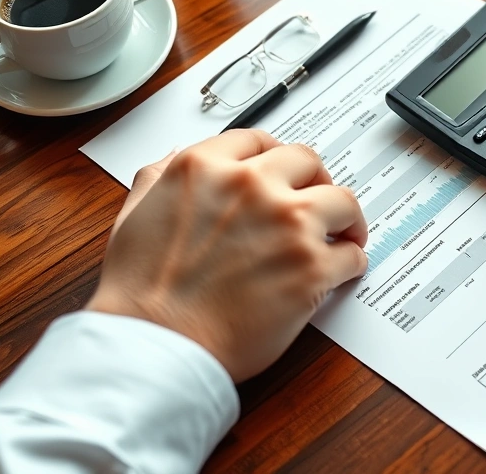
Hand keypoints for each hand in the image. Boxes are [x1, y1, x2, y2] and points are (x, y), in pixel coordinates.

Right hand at [87, 130, 367, 382]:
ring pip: (343, 202)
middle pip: (308, 162)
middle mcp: (250, 185)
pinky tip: (340, 273)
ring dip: (347, 220)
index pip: (258, 139)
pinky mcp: (312, 268)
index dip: (277, 156)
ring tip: (344, 237)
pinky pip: (351, 255)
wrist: (156, 345)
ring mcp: (287, 224)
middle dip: (317, 182)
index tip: (287, 172)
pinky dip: (351, 263)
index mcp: (205, 168)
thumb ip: (158, 178)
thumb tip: (175, 157)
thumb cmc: (140, 294)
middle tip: (320, 203)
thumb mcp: (134, 214)